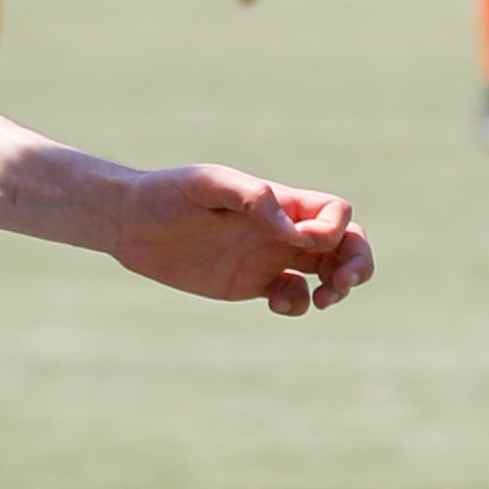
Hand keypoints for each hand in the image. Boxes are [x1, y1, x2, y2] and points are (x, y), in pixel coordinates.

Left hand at [100, 165, 371, 316]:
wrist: (131, 222)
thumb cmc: (167, 194)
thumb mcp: (206, 185)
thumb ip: (250, 198)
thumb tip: (289, 229)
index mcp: (279, 200)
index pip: (334, 214)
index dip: (333, 231)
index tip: (297, 244)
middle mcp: (280, 228)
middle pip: (344, 242)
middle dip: (357, 261)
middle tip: (343, 283)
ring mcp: (268, 257)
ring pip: (325, 271)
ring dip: (336, 286)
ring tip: (324, 299)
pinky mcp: (250, 283)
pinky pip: (292, 295)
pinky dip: (298, 303)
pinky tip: (278, 302)